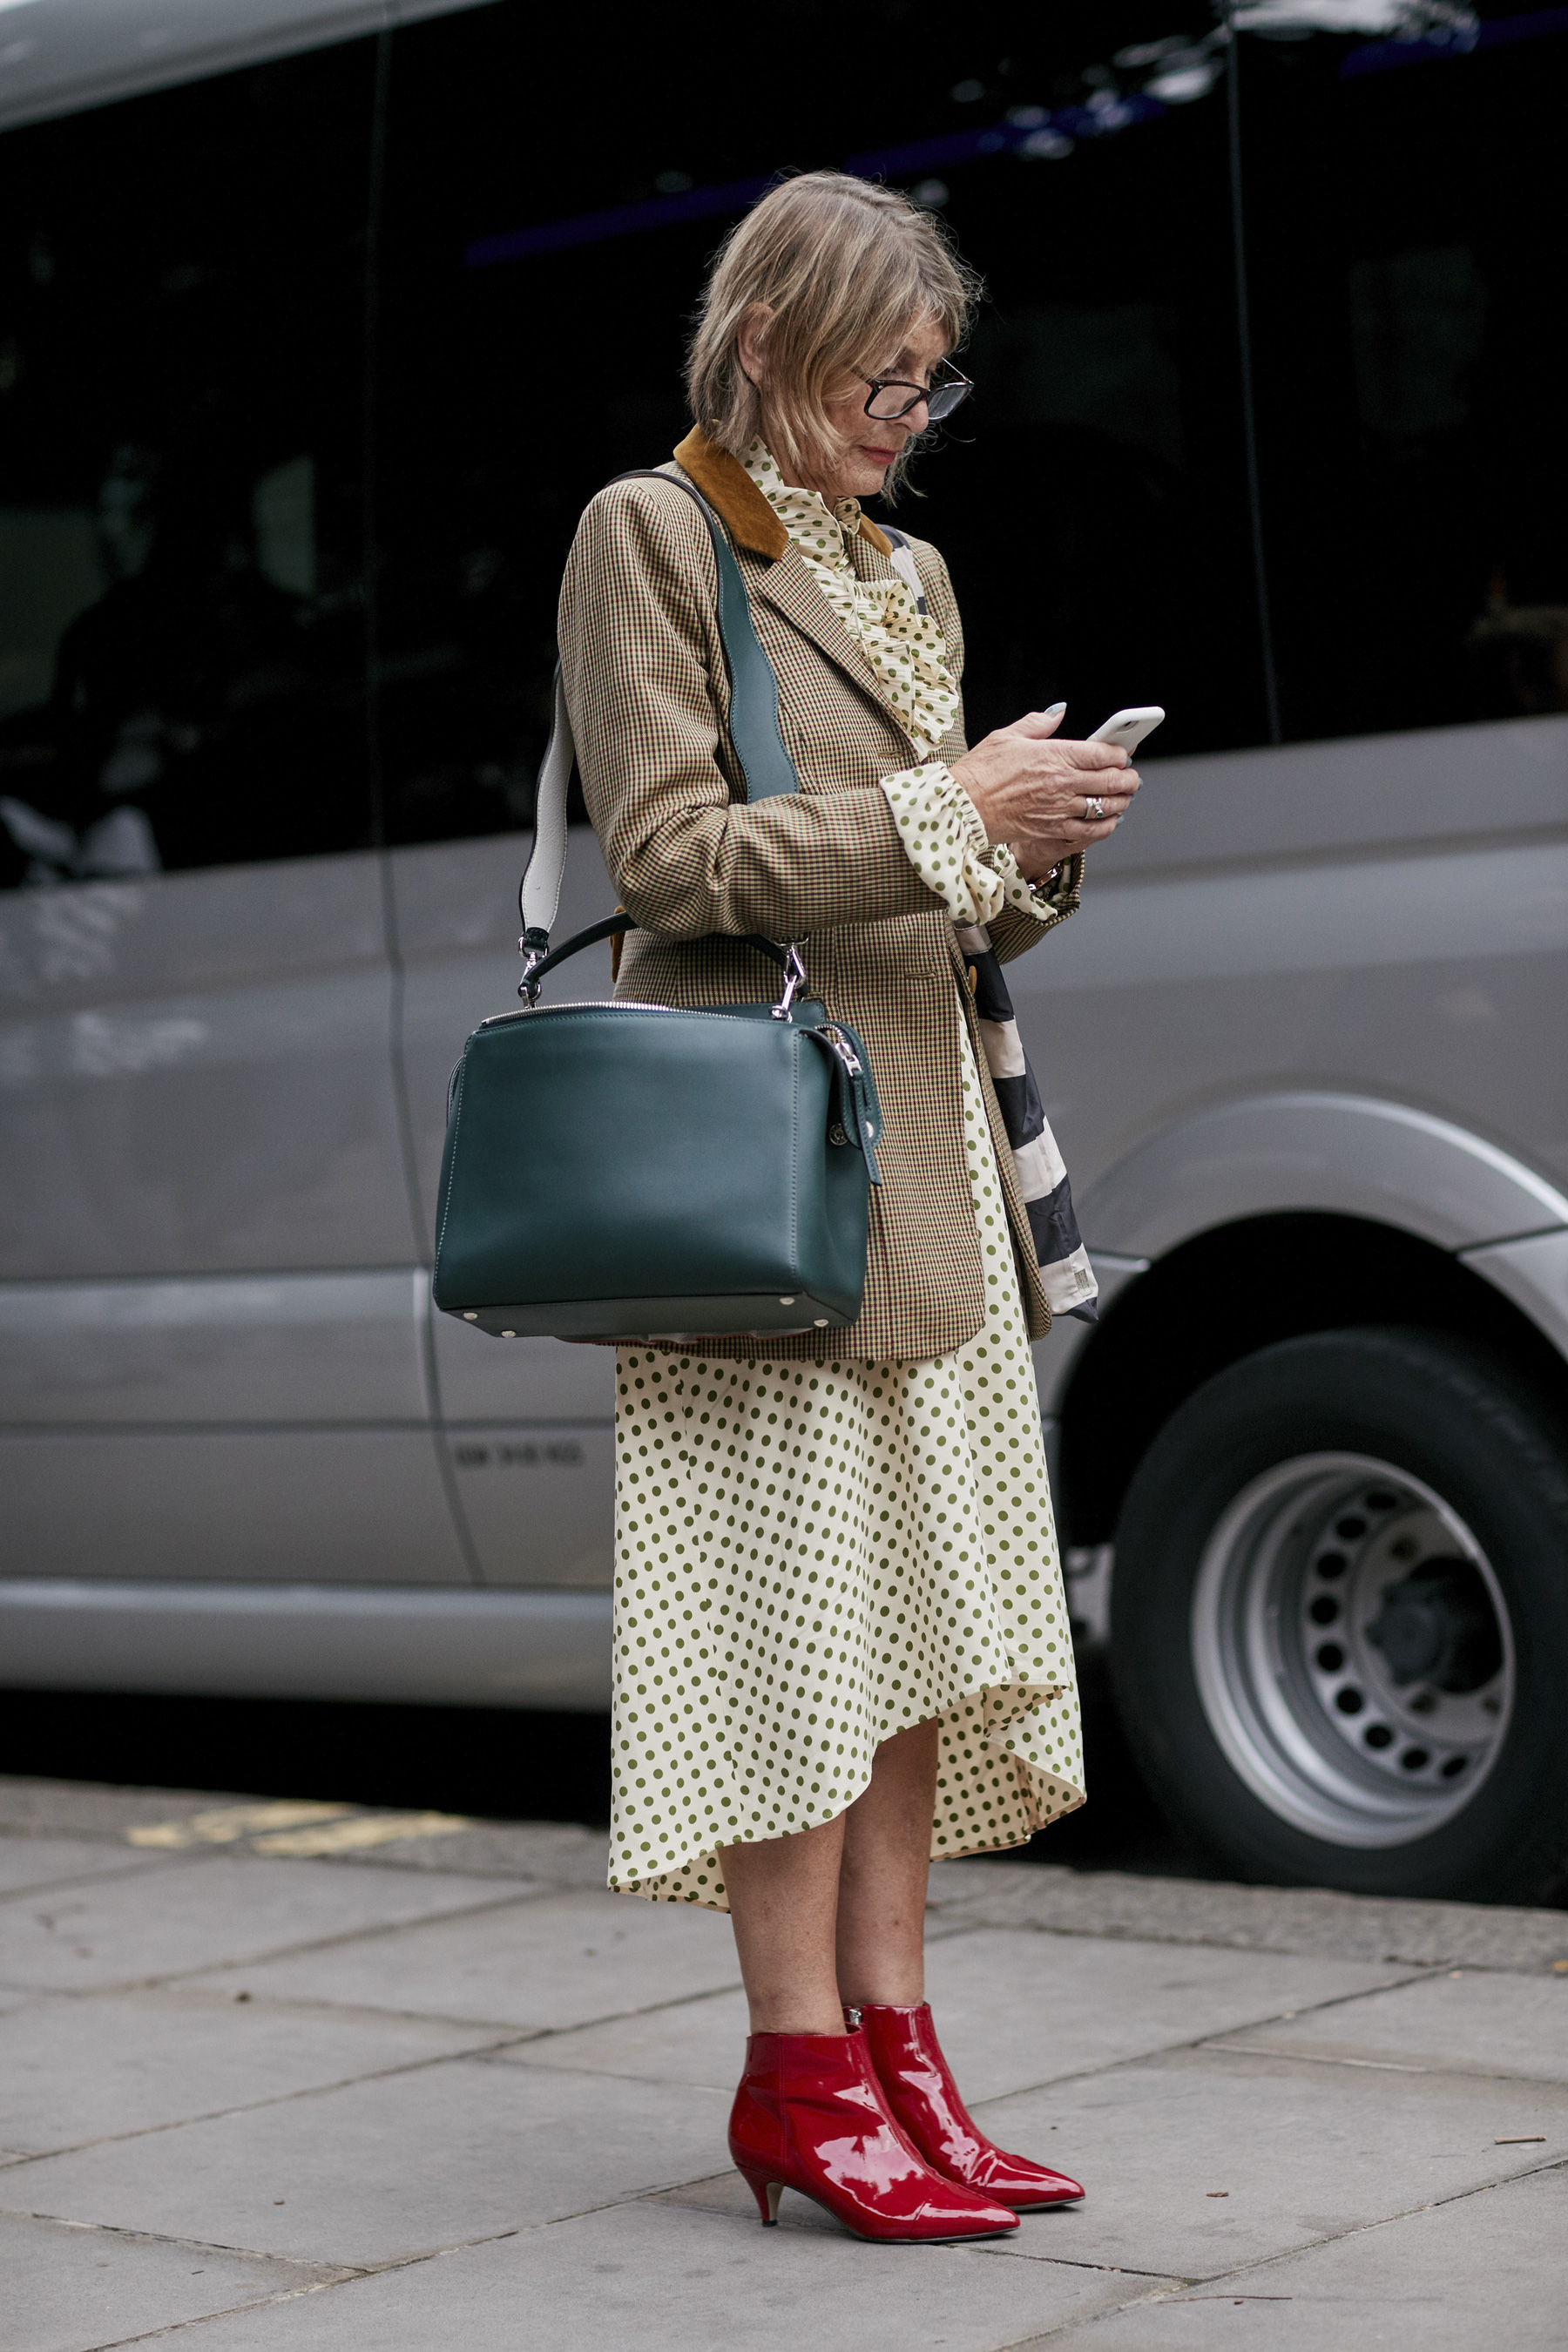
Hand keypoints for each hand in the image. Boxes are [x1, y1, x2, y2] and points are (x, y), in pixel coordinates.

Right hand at [951, 708, 1139, 879]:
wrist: (963, 808)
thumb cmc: (980, 772)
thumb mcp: (1007, 736)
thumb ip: (1039, 723)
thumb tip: (1059, 711)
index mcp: (1054, 755)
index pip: (1103, 753)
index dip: (1120, 753)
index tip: (1123, 754)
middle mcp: (1062, 783)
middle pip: (1112, 780)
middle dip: (1129, 778)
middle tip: (1131, 777)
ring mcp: (1059, 809)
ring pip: (1107, 807)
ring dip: (1121, 802)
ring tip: (1124, 798)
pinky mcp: (1053, 830)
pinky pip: (1091, 831)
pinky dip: (1106, 826)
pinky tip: (1109, 821)